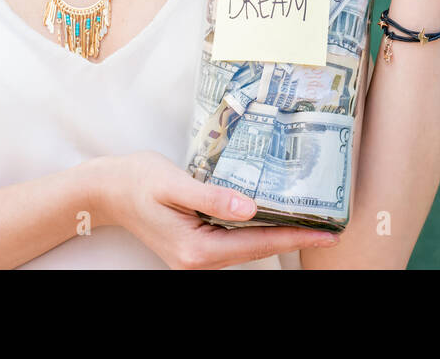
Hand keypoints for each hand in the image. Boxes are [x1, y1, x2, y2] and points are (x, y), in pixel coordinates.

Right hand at [97, 151, 339, 268]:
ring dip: (279, 235)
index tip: (327, 233)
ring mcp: (197, 255)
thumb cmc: (137, 180)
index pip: (256, 244)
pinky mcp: (196, 244)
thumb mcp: (173, 184)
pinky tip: (275, 217)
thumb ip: (211, 197)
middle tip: (332, 228)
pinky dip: (259, 230)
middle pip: (257, 250)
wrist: (107, 189)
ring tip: (313, 223)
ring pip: (248, 247)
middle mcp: (198, 259)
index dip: (294, 237)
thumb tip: (250, 209)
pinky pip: (235, 240)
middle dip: (294, 238)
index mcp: (195, 249)